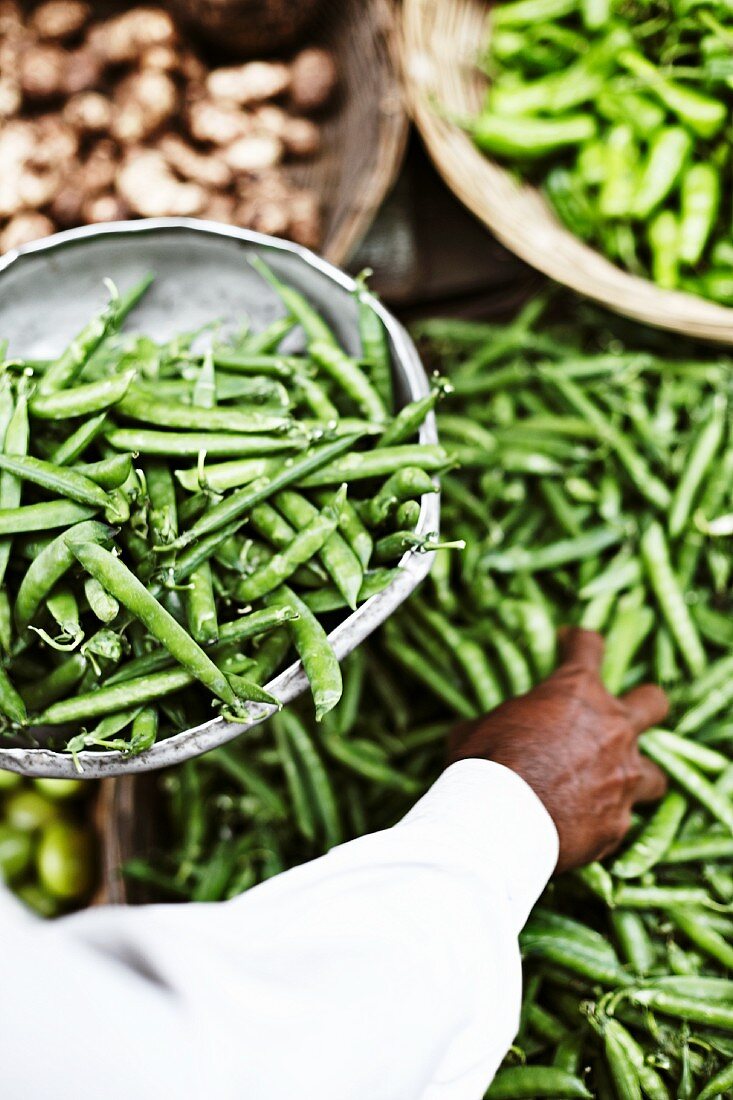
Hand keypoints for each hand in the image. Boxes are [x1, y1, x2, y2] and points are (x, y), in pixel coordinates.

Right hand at [448, 627, 668, 871]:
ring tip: (610, 788)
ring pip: (654, 774)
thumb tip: (477, 730)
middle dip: (642, 705)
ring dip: (634, 777)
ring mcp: (623, 777)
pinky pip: (620, 820)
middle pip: (653, 701)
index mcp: (575, 692)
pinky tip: (581, 827)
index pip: (588, 646)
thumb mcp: (477, 729)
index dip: (577, 641)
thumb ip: (497, 723)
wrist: (499, 824)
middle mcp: (612, 728)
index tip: (569, 642)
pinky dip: (603, 820)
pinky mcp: (618, 823)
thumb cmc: (483, 764)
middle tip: (621, 716)